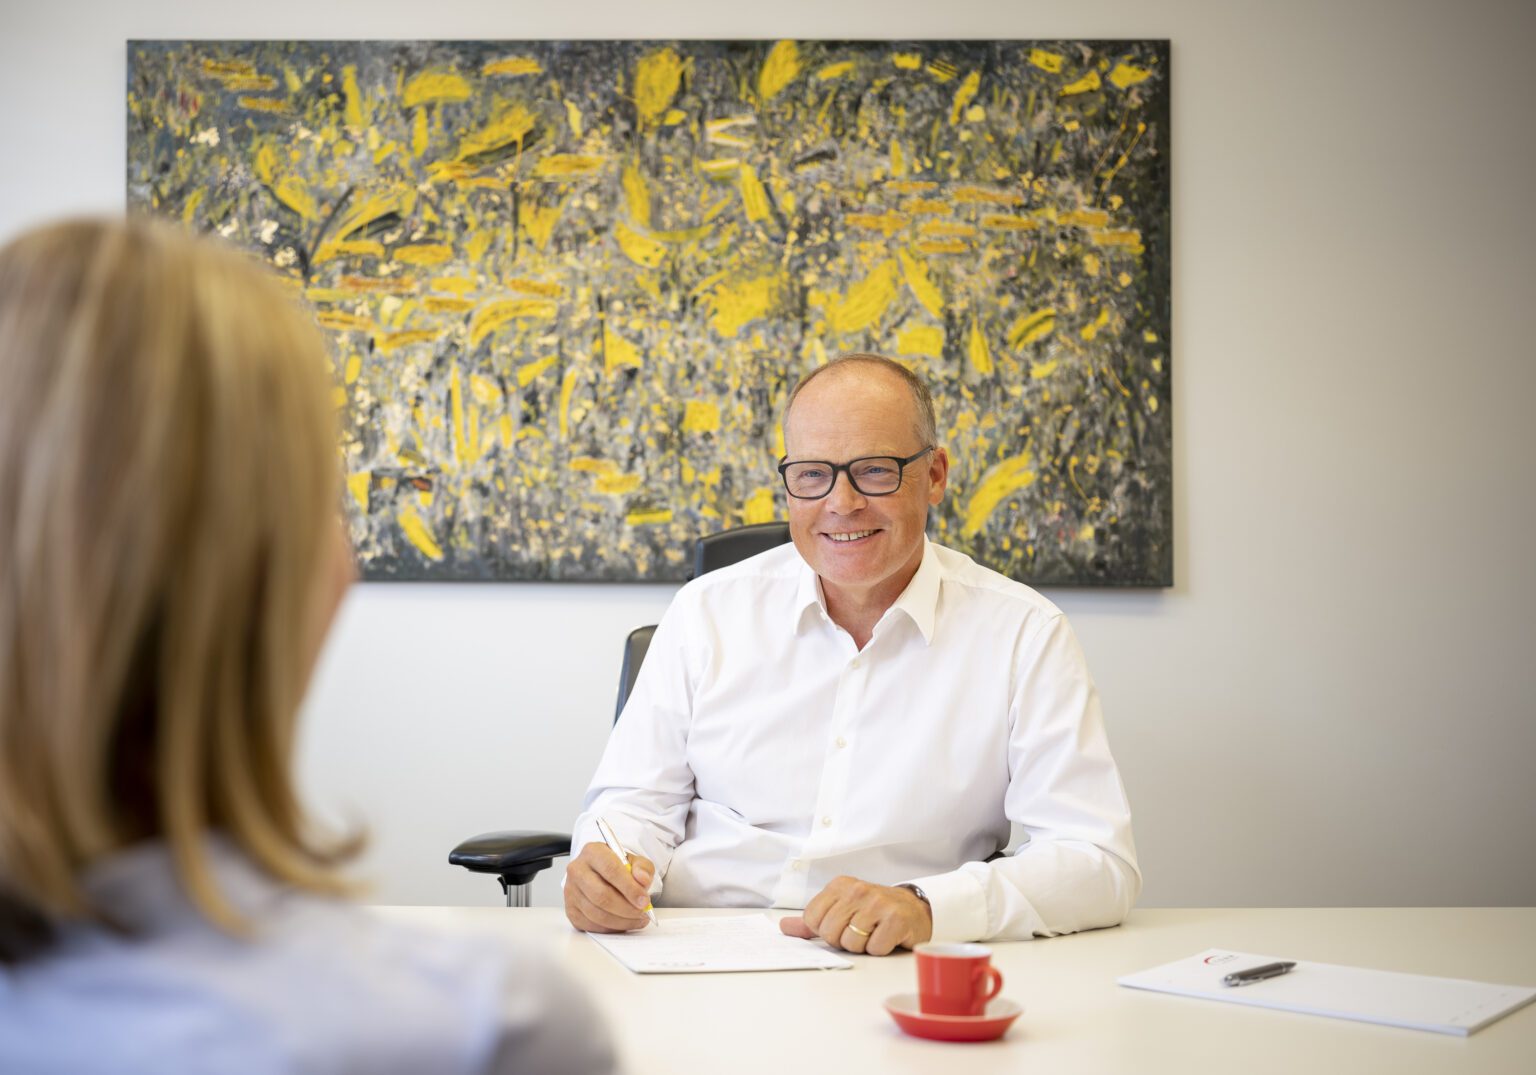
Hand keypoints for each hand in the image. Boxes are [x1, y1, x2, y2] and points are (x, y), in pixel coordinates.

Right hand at [564, 841, 654, 932]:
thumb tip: (642, 879)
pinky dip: (611, 928)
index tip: (644, 900)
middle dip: (626, 908)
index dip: (629, 888)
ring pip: (596, 913)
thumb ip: (642, 868)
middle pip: (601, 895)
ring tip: (637, 919)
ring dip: (621, 921)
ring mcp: (571, 891)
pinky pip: (591, 925)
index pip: (611, 870)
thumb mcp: (634, 861)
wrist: (601, 874)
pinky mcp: (570, 910)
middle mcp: (577, 870)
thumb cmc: (617, 867)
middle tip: (642, 912)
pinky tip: (623, 923)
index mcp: (592, 852)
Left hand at [778, 875, 931, 955]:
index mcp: (840, 885)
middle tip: (860, 931)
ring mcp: (878, 903)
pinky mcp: (896, 919)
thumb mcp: (842, 909)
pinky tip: (888, 937)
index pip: (812, 918)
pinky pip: (875, 948)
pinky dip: (881, 949)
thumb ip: (812, 920)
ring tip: (874, 933)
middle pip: (830, 933)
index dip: (825, 931)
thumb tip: (783, 926)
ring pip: (851, 943)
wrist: (914, 909)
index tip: (841, 925)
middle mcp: (857, 890)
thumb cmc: (874, 912)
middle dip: (844, 941)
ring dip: (863, 946)